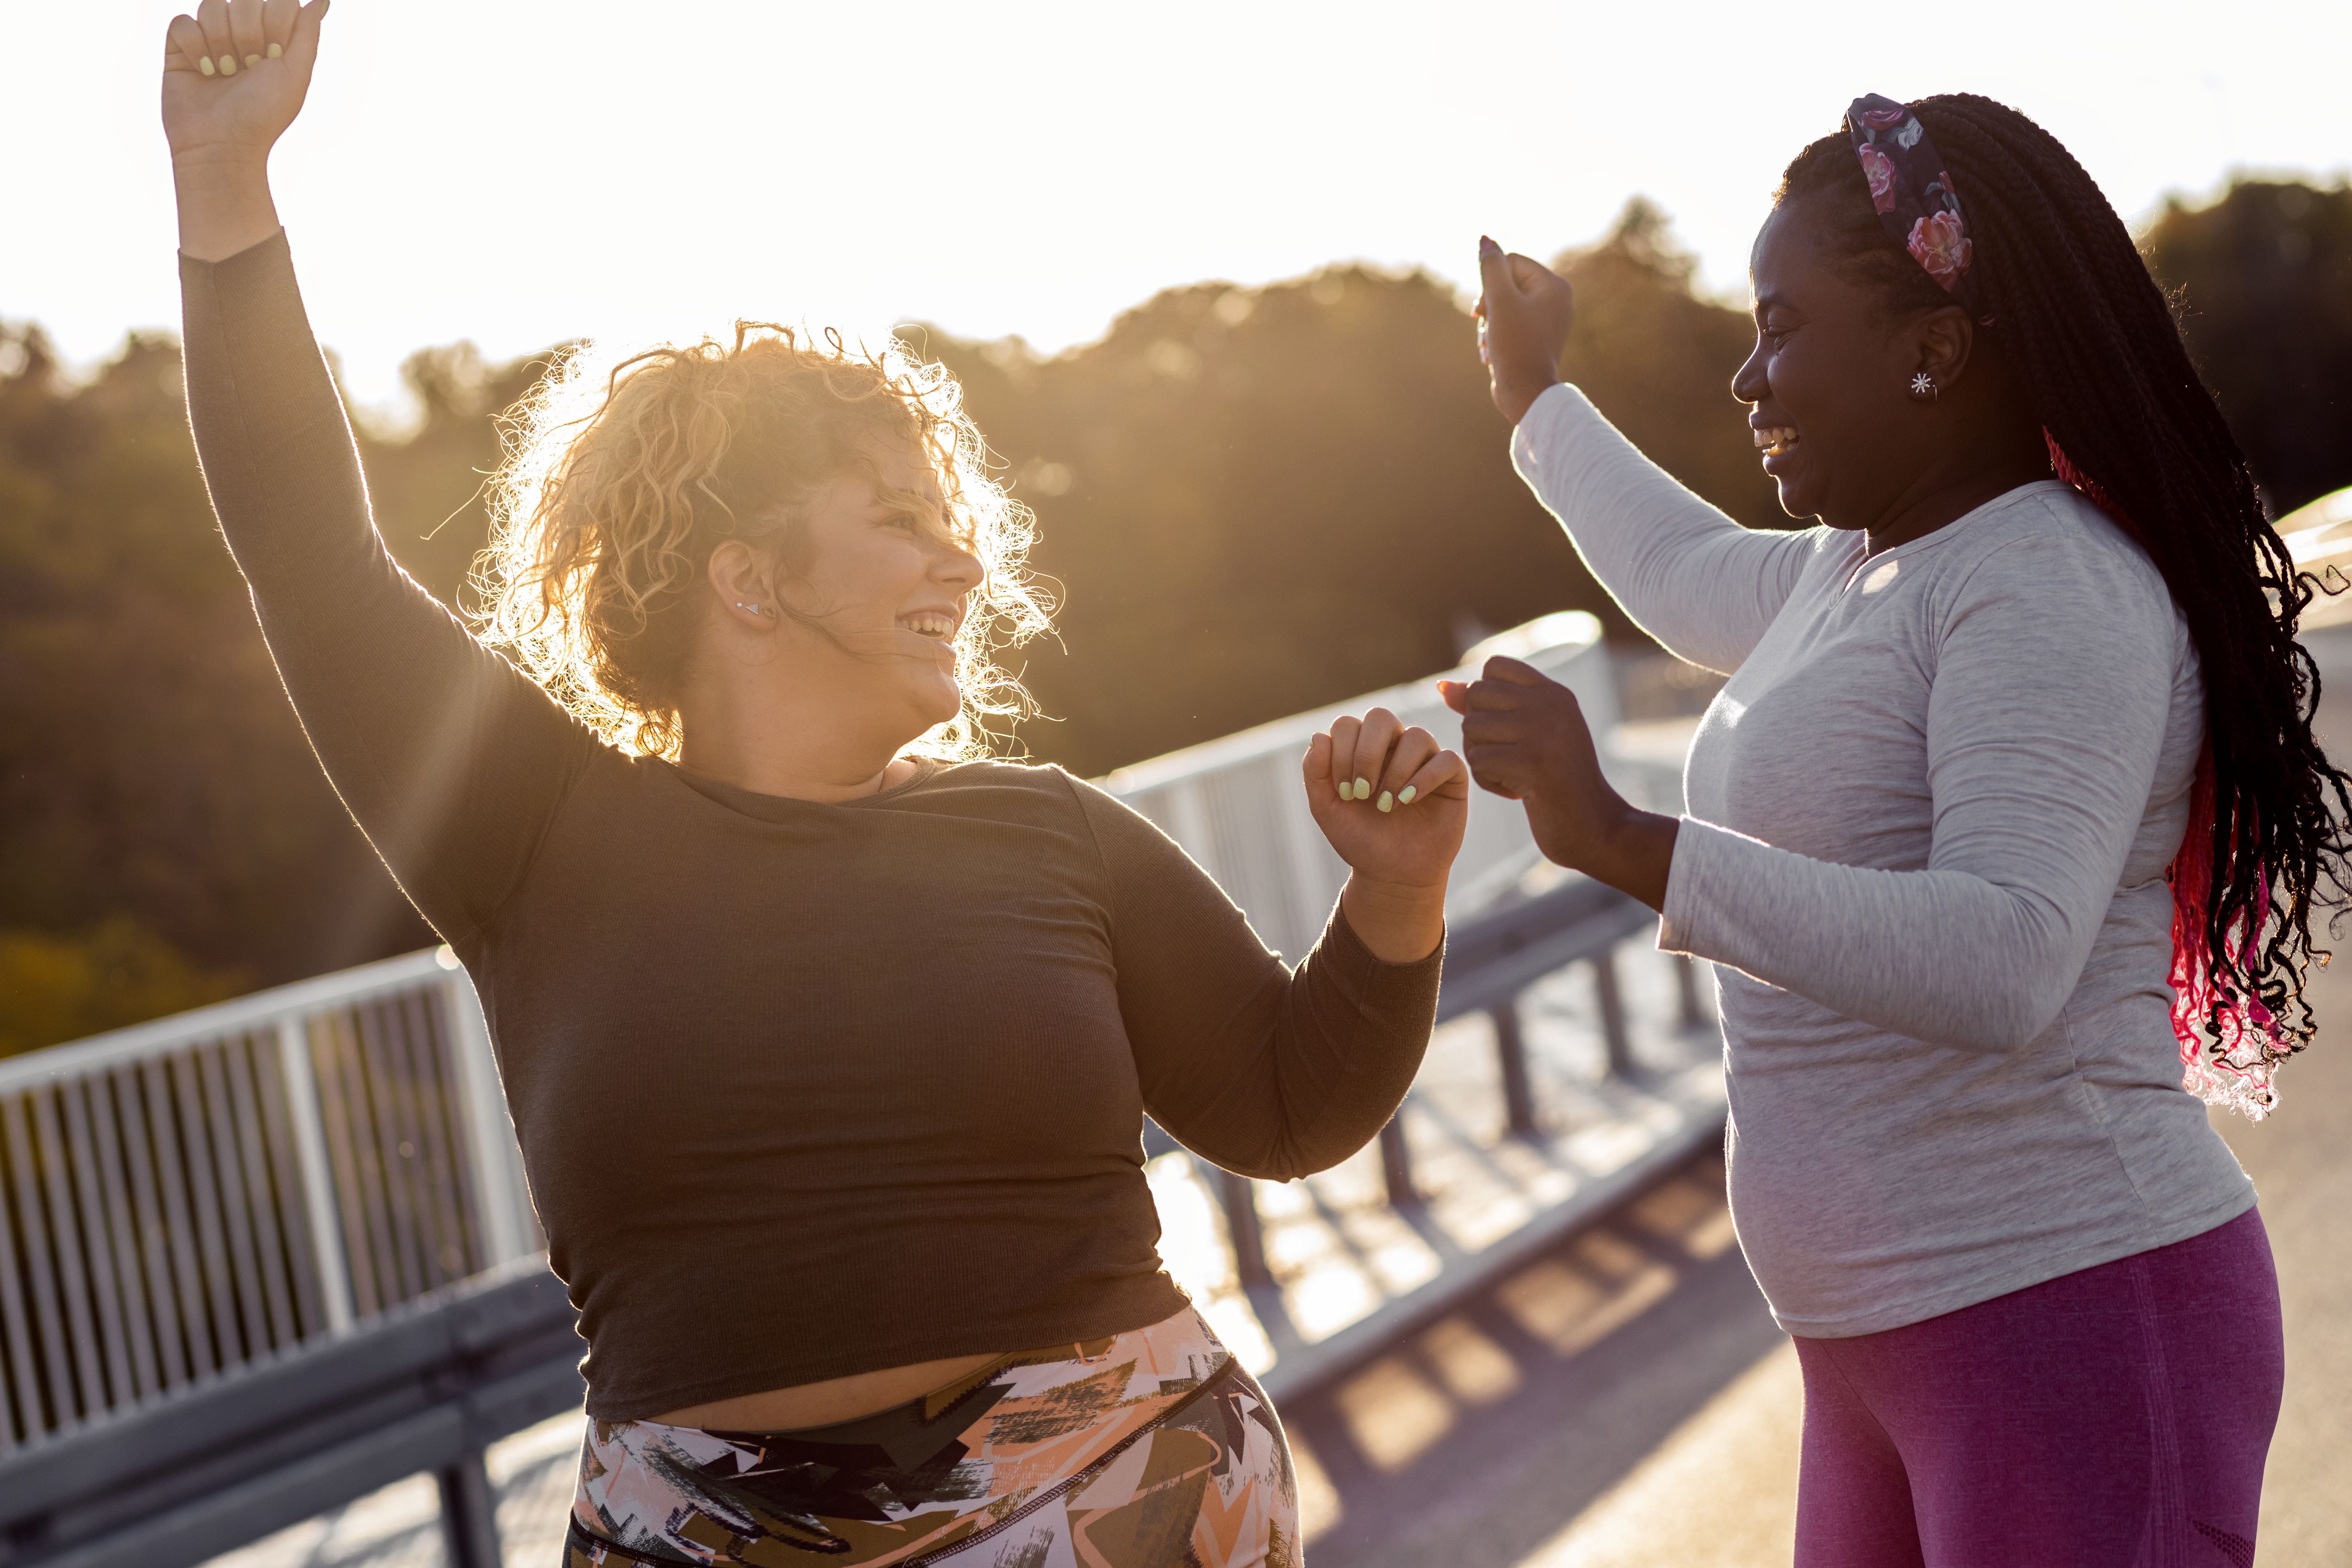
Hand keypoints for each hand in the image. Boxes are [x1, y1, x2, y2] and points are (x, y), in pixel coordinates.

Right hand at [164, 0, 328, 259]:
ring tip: (225, 73)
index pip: (277, 2)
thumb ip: (307, 32)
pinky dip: (194, 47)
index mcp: (274, 38)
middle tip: (247, 68)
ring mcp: (210, 37)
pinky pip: (182, 21)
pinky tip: (203, 71)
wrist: (222, 144)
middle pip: (244, 1)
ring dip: (220, 43)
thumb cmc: (263, 115)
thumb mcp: (295, 74)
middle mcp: (242, 33)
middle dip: (248, 36)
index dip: (274, 24)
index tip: (274, 56)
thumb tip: (323, 0)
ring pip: (212, 5)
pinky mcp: (180, 45)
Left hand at [1303, 707, 1469, 961]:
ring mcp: (1424, 759)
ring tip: (1386, 805)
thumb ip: (1316, 773)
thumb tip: (1319, 736)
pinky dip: (1425, 778)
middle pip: (1381, 718)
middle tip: (1362, 792)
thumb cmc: (1361, 839)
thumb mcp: (1327, 809)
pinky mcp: (1451, 777)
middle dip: (1366, 753)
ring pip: (1416, 735)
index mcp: (1361, 748)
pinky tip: (1408, 800)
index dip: (1341, 752)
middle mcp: (1393, 746)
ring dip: (1396, 770)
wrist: (1392, 874)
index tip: (1342, 791)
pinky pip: (1446, 759)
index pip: (1348, 724)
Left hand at [1439, 656, 1677, 908]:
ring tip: (1514, 775)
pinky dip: (1489, 782)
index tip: (1508, 729)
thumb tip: (1442, 687)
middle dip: (1479, 731)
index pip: (1495, 667)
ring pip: (1472, 728)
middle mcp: (1549, 703)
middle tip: (1507, 757)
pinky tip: (1516, 792)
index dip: (1485, 697)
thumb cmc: (1558, 781)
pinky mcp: (1531, 762)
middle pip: (1476, 696)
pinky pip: (1477, 760)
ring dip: (1482, 759)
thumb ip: (1489, 707)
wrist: (1596, 826)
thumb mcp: (1530, 735)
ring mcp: (1542, 730)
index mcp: (1553, 692)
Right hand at [1473, 238, 1573, 424]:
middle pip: (1507, 284)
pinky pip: (1510, 324)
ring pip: (1504, 305)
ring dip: (1489, 323)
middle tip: (1485, 326)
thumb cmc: (1515, 345)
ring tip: (1489, 344)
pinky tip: (1491, 352)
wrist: (1525, 393)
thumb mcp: (1499, 300)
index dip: (1491, 283)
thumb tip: (1485, 239)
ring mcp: (1547, 320)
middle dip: (1489, 305)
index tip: (1483, 309)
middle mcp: (1556, 300)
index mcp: (1554, 285)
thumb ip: (1491, 266)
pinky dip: (1496, 335)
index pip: (1511, 263)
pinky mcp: (1536, 338)